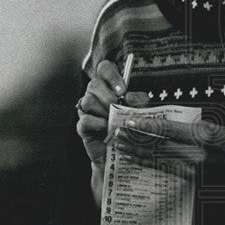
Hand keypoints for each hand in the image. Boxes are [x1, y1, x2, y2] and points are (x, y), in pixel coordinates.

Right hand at [75, 59, 149, 201]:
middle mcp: (95, 95)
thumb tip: (129, 97)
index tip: (122, 90)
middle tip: (117, 107)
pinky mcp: (82, 126)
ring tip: (113, 121)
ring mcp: (86, 111)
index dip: (111, 75)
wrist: (123, 155)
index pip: (104, 68)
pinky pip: (85, 119)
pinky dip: (98, 124)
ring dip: (103, 111)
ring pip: (87, 100)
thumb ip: (139, 101)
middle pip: (93, 83)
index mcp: (109, 87)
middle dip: (108, 95)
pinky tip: (106, 129)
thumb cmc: (132, 129)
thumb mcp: (141, 112)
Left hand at [115, 116, 224, 180]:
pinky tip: (136, 159)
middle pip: (158, 146)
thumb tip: (163, 123)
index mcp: (202, 137)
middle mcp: (195, 154)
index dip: (146, 126)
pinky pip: (164, 170)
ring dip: (137, 153)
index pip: (168, 130)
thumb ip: (188, 126)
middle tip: (119, 133)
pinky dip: (148, 164)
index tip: (130, 121)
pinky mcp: (191, 178)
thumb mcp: (213, 127)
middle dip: (136, 140)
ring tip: (121, 146)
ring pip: (158, 160)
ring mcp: (193, 169)